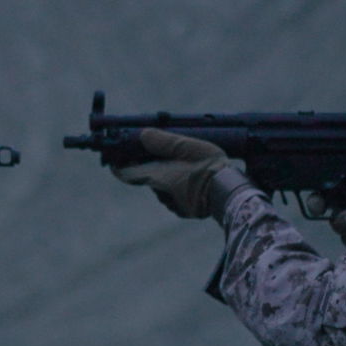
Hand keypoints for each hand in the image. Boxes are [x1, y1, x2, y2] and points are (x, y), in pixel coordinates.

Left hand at [111, 128, 231, 218]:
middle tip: (154, 152)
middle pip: (147, 178)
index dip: (118, 166)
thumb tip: (142, 134)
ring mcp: (175, 204)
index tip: (114, 159)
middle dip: (148, 166)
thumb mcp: (187, 147)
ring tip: (179, 162)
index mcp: (157, 177)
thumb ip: (164, 141)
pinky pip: (176, 197)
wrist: (230, 194)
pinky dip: (178, 186)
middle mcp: (162, 193)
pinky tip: (190, 177)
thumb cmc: (209, 169)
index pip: (126, 174)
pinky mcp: (187, 211)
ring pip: (162, 188)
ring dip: (165, 176)